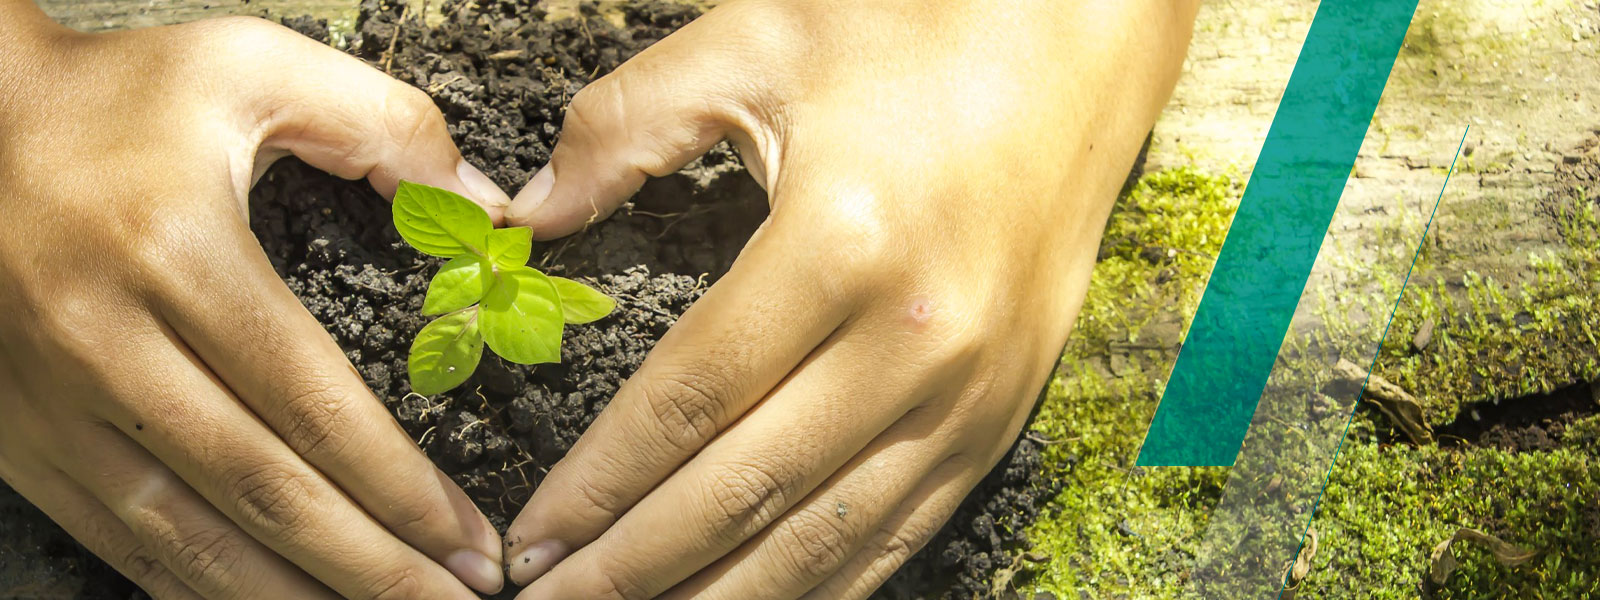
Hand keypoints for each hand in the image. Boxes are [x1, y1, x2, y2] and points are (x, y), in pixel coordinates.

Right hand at [0, 8, 512, 598]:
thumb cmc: (112, 95)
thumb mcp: (250, 66)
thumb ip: (385, 124)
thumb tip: (484, 210)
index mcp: (177, 254)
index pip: (313, 404)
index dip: (401, 489)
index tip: (473, 543)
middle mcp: (104, 341)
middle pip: (261, 490)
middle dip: (370, 568)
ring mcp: (48, 401)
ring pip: (183, 539)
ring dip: (291, 599)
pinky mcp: (15, 435)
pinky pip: (116, 537)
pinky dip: (196, 589)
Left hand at [499, 1, 1197, 597]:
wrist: (1079, 46)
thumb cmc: (919, 31)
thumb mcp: (756, 42)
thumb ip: (625, 127)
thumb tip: (527, 213)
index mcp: (840, 244)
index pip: (687, 401)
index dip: (598, 484)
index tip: (531, 540)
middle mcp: (912, 340)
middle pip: (745, 490)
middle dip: (634, 567)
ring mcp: (968, 391)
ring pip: (825, 537)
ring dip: (721, 597)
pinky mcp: (1000, 414)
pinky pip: (901, 529)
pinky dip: (825, 585)